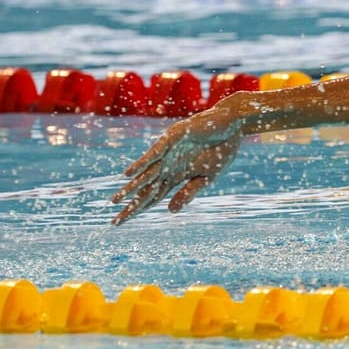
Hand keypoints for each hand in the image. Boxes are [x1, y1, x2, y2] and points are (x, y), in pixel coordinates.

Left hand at [111, 105, 242, 223]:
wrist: (232, 126)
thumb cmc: (221, 149)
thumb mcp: (206, 178)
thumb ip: (188, 193)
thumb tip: (169, 211)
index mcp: (176, 176)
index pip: (153, 196)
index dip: (138, 210)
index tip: (124, 223)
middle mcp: (168, 166)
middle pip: (145, 189)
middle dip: (131, 205)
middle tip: (115, 222)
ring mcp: (168, 152)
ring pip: (146, 174)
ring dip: (131, 187)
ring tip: (116, 201)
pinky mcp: (172, 139)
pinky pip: (154, 153)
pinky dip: (142, 164)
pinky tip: (129, 174)